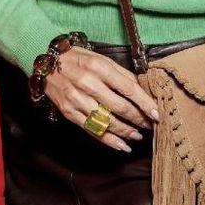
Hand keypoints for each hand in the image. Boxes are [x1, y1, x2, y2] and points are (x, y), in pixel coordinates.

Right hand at [44, 47, 160, 151]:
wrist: (47, 62)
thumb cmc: (79, 59)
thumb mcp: (102, 58)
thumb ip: (122, 74)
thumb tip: (142, 90)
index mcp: (100, 68)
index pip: (128, 88)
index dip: (145, 103)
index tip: (157, 113)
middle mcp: (88, 84)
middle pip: (119, 107)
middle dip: (138, 119)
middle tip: (151, 125)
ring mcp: (77, 100)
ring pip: (106, 121)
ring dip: (125, 131)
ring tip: (138, 135)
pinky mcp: (69, 112)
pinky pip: (92, 130)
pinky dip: (109, 140)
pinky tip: (122, 145)